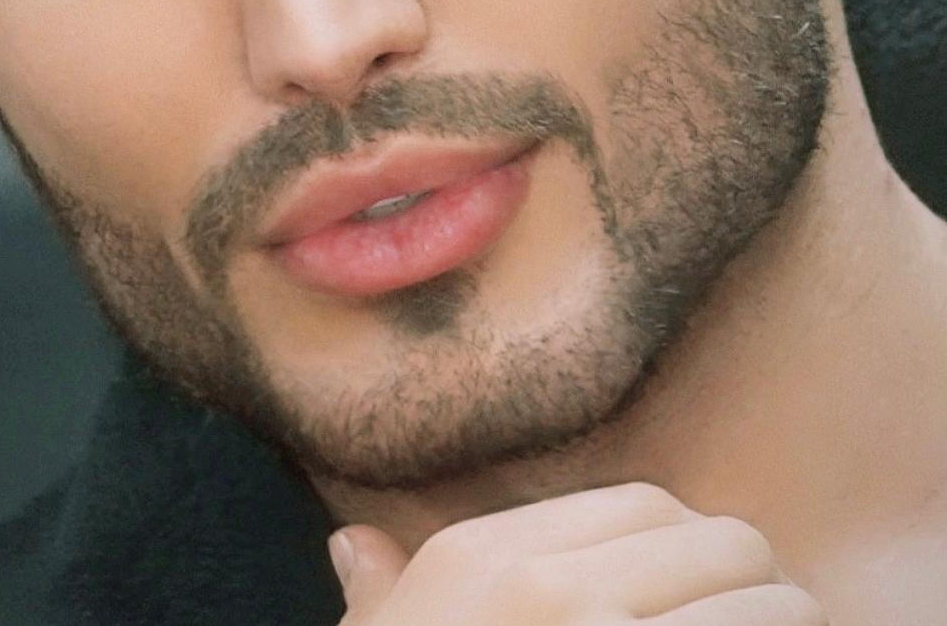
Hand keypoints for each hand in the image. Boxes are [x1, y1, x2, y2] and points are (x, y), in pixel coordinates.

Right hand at [330, 482, 826, 622]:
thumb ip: (381, 595)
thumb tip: (354, 545)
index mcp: (483, 560)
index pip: (645, 505)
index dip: (692, 544)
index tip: (706, 587)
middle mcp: (554, 591)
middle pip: (720, 543)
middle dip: (755, 582)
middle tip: (759, 621)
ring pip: (767, 606)